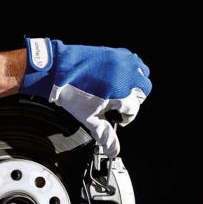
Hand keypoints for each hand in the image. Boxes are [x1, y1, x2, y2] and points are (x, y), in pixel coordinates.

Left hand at [20, 38, 151, 157]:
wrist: (58, 70)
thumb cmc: (72, 93)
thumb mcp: (90, 118)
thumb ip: (105, 135)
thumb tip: (113, 151)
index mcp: (122, 93)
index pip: (134, 109)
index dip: (126, 117)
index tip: (118, 119)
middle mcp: (126, 76)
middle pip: (143, 91)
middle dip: (134, 100)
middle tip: (120, 105)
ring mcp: (122, 62)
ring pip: (142, 73)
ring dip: (136, 83)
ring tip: (122, 89)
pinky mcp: (116, 52)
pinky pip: (133, 60)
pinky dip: (130, 69)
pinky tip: (118, 76)